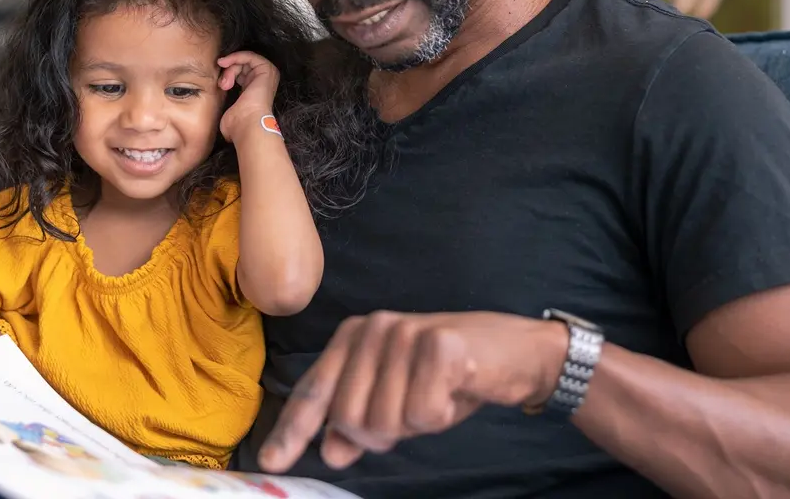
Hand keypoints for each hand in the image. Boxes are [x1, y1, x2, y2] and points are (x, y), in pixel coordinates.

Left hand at [217, 51, 279, 142]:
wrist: (247, 124)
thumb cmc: (238, 123)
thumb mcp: (229, 110)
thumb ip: (227, 102)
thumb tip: (220, 104)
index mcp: (255, 91)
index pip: (241, 75)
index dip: (229, 74)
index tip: (218, 81)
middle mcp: (262, 82)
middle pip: (242, 67)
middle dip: (228, 72)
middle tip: (222, 84)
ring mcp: (267, 75)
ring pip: (244, 61)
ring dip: (230, 68)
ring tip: (225, 83)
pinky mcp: (266, 69)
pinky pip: (249, 55)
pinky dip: (236, 57)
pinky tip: (226, 64)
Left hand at [257, 311, 567, 472]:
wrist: (516, 351)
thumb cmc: (451, 376)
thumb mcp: (398, 399)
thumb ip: (359, 422)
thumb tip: (330, 450)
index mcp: (354, 337)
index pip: (316, 391)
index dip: (294, 430)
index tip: (273, 461)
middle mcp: (372, 329)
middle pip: (349, 418)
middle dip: (381, 434)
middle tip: (414, 411)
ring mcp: (404, 333)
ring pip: (383, 420)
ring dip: (414, 425)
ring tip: (437, 396)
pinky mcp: (438, 345)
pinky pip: (422, 414)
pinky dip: (442, 416)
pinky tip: (456, 392)